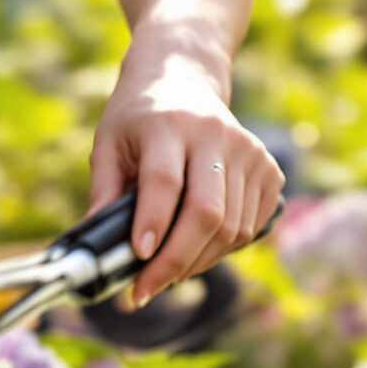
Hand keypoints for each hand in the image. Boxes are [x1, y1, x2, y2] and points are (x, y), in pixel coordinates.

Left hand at [88, 40, 284, 306]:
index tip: (137, 260)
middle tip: (144, 290)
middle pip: (206, 213)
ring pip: (231, 229)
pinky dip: (221, 250)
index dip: (153, 223)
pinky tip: (196, 250)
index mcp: (168, 124)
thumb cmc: (138, 118)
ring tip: (165, 272)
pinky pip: (250, 228)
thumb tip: (97, 252)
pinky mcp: (269, 169)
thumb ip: (103, 194)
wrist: (184, 77)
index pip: (165, 180)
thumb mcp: (108, 144)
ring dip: (196, 263)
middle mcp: (216, 135)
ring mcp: (250, 152)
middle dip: (175, 261)